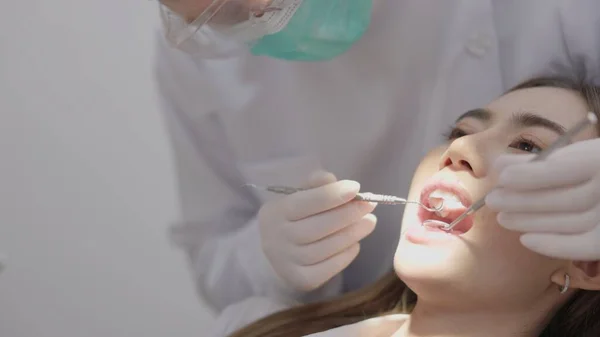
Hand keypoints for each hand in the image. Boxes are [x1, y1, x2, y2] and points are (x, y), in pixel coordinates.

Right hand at [258, 171, 376, 291]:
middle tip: (370, 205)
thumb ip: (314, 184)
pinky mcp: (301, 280)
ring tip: (369, 222)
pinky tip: (355, 243)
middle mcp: (276, 239)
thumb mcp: (298, 196)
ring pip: (326, 248)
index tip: (356, 187)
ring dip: (352, 234)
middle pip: (318, 227)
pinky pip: (329, 268)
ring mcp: (287, 263)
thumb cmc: (294, 218)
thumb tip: (331, 179)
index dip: (332, 195)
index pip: (305, 203)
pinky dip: (346, 255)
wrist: (279, 253)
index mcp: (274, 213)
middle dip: (348, 214)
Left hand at [486, 139, 599, 260]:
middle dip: (523, 201)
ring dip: (531, 222)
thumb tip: (499, 165)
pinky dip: (553, 246)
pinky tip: (525, 240)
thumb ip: (541, 161)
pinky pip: (584, 247)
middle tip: (493, 200)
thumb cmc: (591, 167)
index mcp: (599, 159)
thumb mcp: (572, 155)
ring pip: (571, 223)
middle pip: (565, 200)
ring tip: (502, 217)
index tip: (502, 176)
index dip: (529, 175)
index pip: (562, 169)